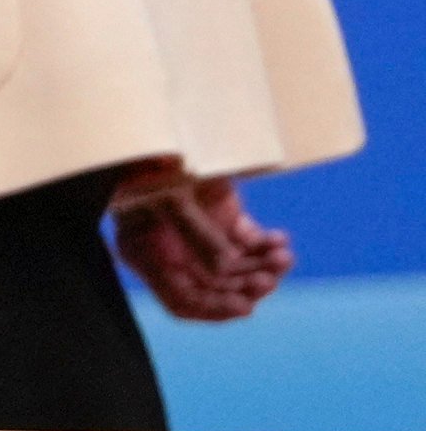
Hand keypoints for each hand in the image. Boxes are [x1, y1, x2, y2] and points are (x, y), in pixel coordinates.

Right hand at [111, 159, 294, 321]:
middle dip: (247, 286)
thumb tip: (229, 269)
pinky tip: (279, 241)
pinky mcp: (224, 217)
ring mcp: (201, 236)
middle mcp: (176, 252)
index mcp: (149, 254)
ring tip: (281, 257)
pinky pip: (251, 244)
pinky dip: (268, 246)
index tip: (244, 307)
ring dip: (264, 267)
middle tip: (268, 277)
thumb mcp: (170, 200)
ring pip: (241, 269)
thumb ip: (199, 237)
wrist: (166, 121)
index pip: (183, 300)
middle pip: (219, 289)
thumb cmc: (154, 161)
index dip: (213, 309)